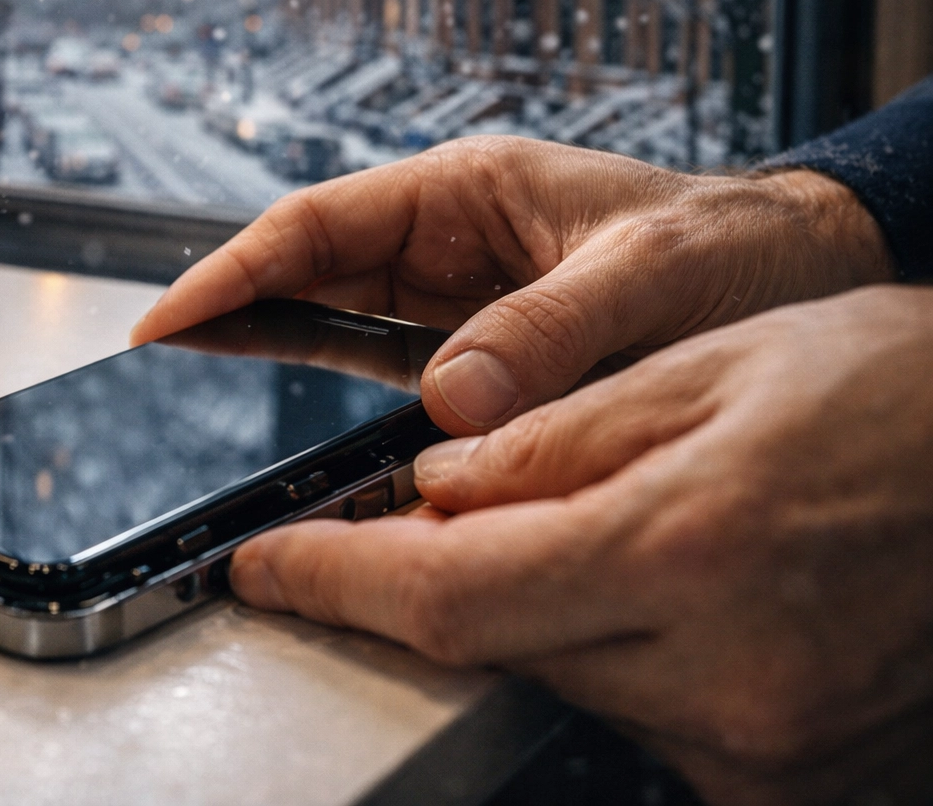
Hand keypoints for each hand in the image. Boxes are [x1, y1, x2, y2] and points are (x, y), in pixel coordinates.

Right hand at [133, 137, 893, 434]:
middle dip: (228, 306)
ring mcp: (455, 298)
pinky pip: (380, 367)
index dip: (235, 268)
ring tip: (185, 381)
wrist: (804, 274)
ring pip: (332, 320)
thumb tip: (453, 401)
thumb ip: (550, 331)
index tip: (170, 313)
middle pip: (307, 271)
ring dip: (262, 346)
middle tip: (153, 355)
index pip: (321, 224)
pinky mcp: (475, 353)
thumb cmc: (737, 246)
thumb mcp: (648, 275)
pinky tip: (284, 417)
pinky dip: (327, 389)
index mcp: (468, 191)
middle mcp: (448, 241)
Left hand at [230, 287, 932, 802]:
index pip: (444, 592)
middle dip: (445, 576)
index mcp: (685, 550)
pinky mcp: (789, 778)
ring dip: (542, 611)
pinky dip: (617, 655)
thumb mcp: (703, 369)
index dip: (333, 580)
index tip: (263, 564)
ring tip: (611, 526)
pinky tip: (666, 593)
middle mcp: (723, 675)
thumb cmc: (890, 397)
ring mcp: (761, 744)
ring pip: (564, 682)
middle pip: (496, 645)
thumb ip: (548, 440)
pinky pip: (645, 720)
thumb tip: (432, 488)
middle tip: (448, 511)